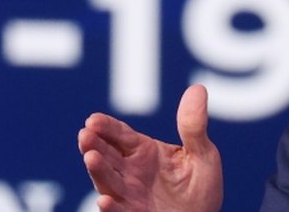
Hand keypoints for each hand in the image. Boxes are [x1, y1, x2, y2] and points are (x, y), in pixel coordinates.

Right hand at [78, 85, 222, 211]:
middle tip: (85, 134)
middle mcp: (131, 172)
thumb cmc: (200, 187)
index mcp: (144, 152)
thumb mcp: (203, 154)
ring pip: (108, 181)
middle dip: (95, 144)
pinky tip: (104, 201)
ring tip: (91, 157)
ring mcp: (129, 195)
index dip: (107, 127)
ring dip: (98, 170)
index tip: (93, 119)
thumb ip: (194, 126)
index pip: (120, 136)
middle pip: (108, 155)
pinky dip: (111, 207)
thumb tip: (197, 88)